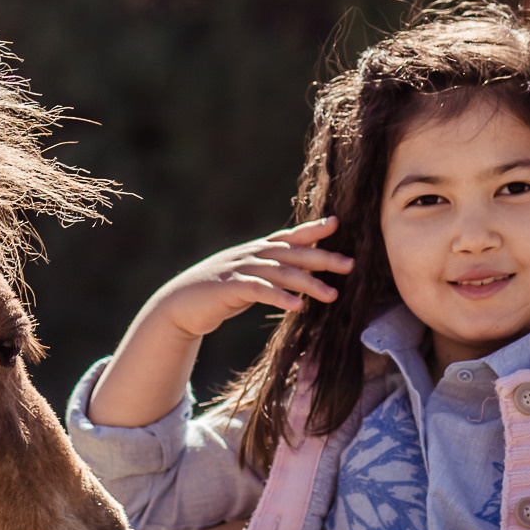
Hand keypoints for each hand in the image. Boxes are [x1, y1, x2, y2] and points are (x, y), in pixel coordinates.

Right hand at [90, 218, 353, 426]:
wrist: (179, 306)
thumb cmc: (218, 295)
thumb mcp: (248, 279)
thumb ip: (272, 273)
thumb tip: (303, 273)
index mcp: (256, 251)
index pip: (288, 237)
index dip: (312, 229)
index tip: (336, 223)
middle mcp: (250, 255)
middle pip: (292, 253)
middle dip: (322, 257)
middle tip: (350, 264)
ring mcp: (238, 269)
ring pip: (280, 272)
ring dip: (308, 283)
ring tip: (331, 294)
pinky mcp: (228, 289)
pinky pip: (258, 291)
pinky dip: (278, 296)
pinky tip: (296, 306)